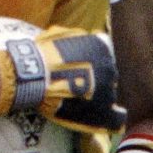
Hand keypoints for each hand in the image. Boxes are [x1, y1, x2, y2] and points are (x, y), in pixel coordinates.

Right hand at [0, 27, 122, 133]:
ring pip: (109, 94)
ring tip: (81, 102)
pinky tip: (109, 118)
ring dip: (99, 97)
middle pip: (108, 75)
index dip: (93, 61)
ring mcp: (108, 91)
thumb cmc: (44, 53)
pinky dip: (114, 118)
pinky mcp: (103, 112)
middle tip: (76, 85)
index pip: (104, 54)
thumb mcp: (61, 34)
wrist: (36, 75)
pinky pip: (116, 118)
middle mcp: (110, 68)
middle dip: (96, 79)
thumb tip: (89, 36)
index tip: (81, 67)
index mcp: (102, 48)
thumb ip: (78, 38)